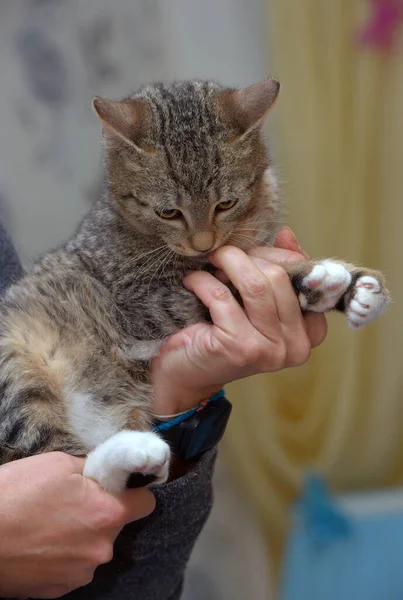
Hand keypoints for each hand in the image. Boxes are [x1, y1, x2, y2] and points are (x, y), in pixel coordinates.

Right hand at [0, 452, 154, 598]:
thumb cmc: (14, 495)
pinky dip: (64, 554)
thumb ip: (92, 468)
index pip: (147, 502)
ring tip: (49, 522)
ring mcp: (80, 573)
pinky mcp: (59, 589)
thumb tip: (106, 470)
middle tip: (71, 499)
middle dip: (100, 511)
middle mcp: (101, 549)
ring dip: (81, 534)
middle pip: (116, 524)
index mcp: (107, 514)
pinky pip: (74, 565)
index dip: (135, 490)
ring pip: (94, 545)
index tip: (121, 485)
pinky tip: (41, 542)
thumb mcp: (58, 464)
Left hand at [152, 227, 326, 415]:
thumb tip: (287, 234)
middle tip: (225, 255)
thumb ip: (278, 272)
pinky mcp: (239, 347)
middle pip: (279, 278)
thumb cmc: (223, 335)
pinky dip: (203, 281)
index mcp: (308, 336)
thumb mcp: (256, 305)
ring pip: (255, 285)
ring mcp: (269, 350)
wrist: (186, 374)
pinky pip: (222, 297)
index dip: (281, 257)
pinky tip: (192, 282)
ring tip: (212, 261)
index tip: (254, 251)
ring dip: (228, 262)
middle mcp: (295, 347)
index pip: (308, 280)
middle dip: (249, 256)